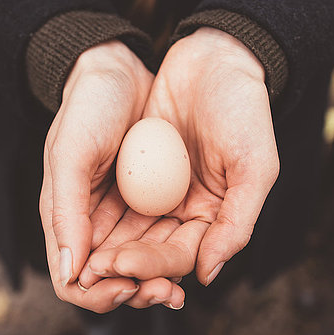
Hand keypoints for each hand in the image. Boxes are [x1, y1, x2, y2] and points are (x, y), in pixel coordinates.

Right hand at [39, 40, 183, 312]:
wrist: (121, 68)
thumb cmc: (88, 107)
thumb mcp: (70, 153)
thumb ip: (65, 211)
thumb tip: (71, 271)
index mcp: (66, 218)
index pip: (74, 279)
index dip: (98, 294)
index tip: (126, 287)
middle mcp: (96, 222)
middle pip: (113, 279)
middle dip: (137, 291)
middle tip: (167, 292)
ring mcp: (126, 212)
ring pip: (142, 264)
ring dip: (160, 279)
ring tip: (181, 284)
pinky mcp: (154, 200)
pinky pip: (165, 236)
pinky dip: (176, 252)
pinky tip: (195, 254)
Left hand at [79, 27, 278, 290]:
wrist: (215, 58)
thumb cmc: (243, 110)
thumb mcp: (254, 166)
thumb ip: (235, 224)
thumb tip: (206, 275)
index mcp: (215, 216)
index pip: (181, 255)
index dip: (151, 265)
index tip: (121, 264)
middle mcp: (185, 210)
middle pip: (151, 250)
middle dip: (123, 263)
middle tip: (94, 269)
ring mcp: (158, 190)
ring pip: (129, 231)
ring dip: (106, 247)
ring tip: (83, 259)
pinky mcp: (137, 170)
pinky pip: (116, 198)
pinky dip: (99, 215)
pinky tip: (79, 225)